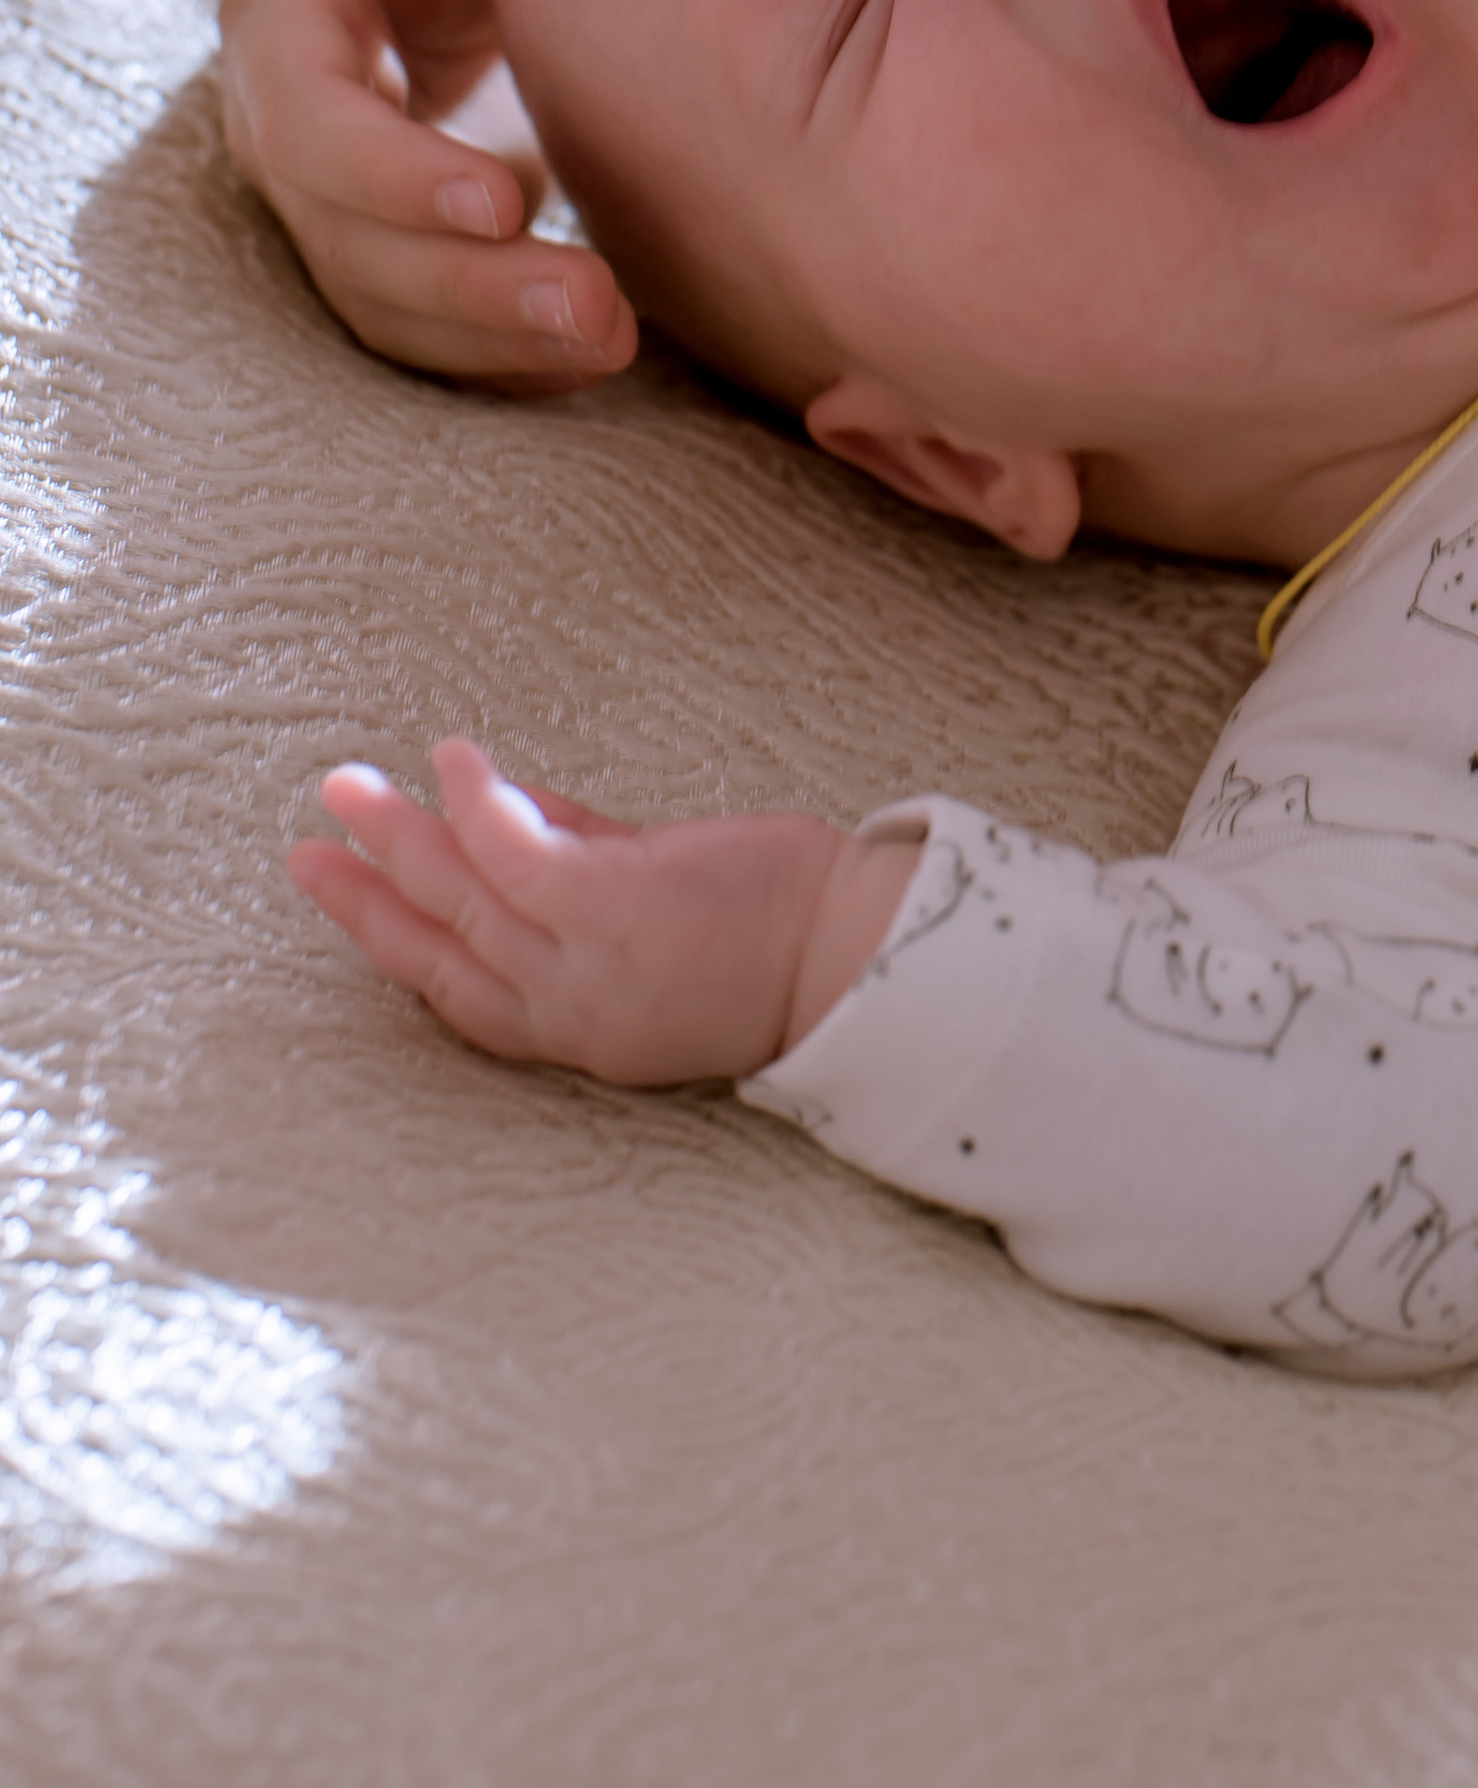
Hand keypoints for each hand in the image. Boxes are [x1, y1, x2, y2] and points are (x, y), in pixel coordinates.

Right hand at [219, 0, 637, 386]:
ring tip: (611, 337)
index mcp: (282, 9)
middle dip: (466, 282)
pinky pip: (422, 326)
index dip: (394, 171)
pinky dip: (501, 355)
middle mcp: (281, 118)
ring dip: (492, 336)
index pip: (307, 114)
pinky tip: (587, 356)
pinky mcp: (384, 244)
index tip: (510, 199)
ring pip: (379, 299)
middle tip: (596, 304)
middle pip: (343, 233)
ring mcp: (326, 194)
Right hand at [290, 739, 916, 1079]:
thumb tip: (517, 817)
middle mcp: (573, 1010)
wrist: (863, 960)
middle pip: (443, 952)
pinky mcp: (614, 910)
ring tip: (347, 788)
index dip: (396, 944)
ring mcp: (588, 965)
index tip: (344, 896)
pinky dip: (480, 806)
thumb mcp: (663, 920)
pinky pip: (518, 854)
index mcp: (583, 1027)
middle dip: (366, 899)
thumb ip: (590, 872)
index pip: (464, 993)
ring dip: (398, 842)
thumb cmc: (778, 937)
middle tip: (305, 848)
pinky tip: (452, 760)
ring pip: (464, 901)